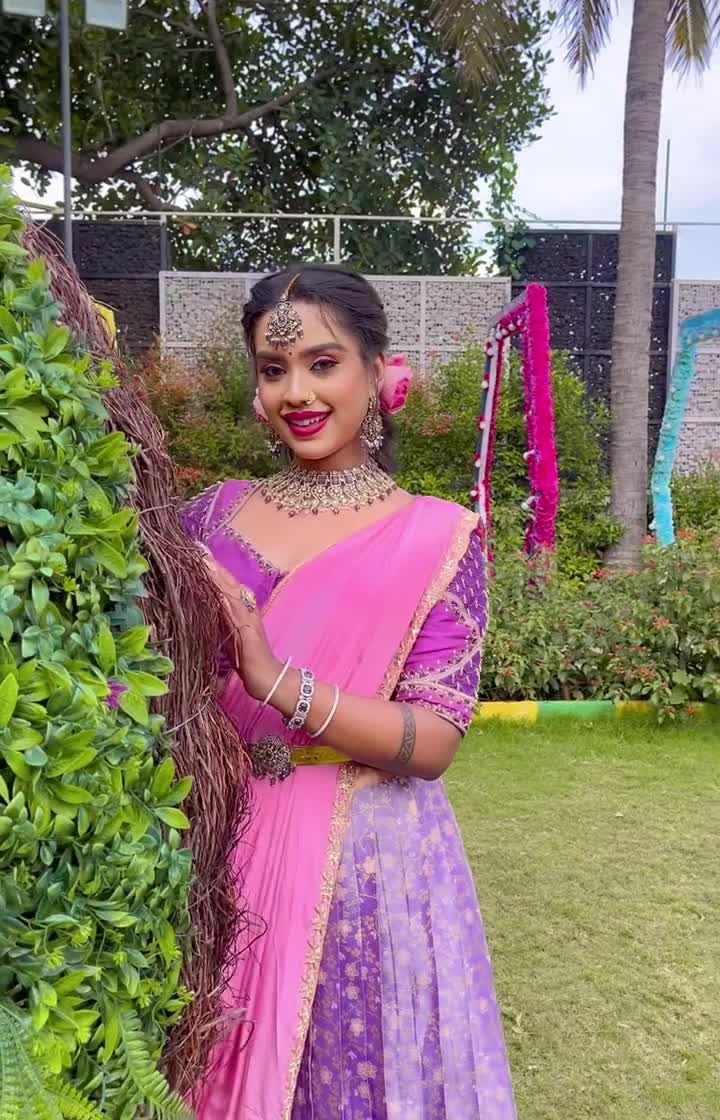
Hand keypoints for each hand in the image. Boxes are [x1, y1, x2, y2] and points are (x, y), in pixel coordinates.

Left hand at [204, 556, 280, 701]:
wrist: (265, 674)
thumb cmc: (246, 657)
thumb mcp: (228, 633)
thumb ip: (219, 617)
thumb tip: (202, 604)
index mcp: (242, 605)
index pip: (224, 582)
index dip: (211, 567)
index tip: (197, 551)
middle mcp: (246, 605)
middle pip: (226, 580)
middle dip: (210, 563)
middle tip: (195, 546)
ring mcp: (246, 614)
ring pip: (227, 588)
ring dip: (213, 573)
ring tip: (200, 557)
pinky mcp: (244, 626)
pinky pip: (229, 605)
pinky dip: (220, 592)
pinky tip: (211, 583)